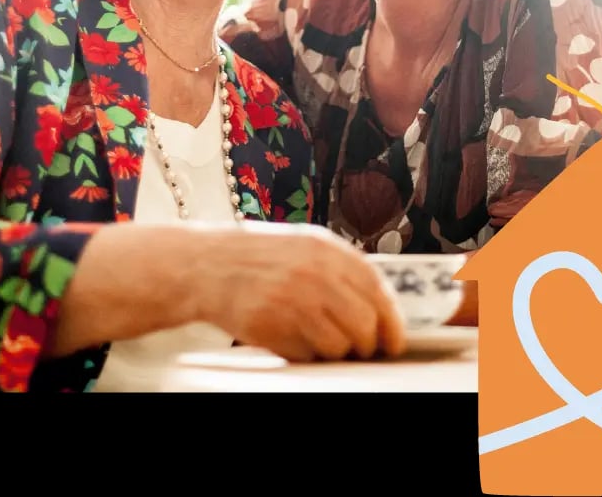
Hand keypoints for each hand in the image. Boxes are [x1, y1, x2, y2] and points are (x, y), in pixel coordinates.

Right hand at [197, 222, 407, 362]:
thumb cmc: (259, 257)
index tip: (394, 340)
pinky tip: (292, 338)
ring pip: (338, 345)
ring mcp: (291, 300)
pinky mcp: (271, 326)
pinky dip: (306, 355)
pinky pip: (306, 355)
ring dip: (335, 351)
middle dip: (367, 343)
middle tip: (361, 349)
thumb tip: (379, 306)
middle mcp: (313, 273)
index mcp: (325, 249)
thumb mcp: (304, 246)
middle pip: (363, 323)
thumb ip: (341, 268)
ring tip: (319, 340)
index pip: (376, 289)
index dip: (391, 321)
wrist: (207, 266)